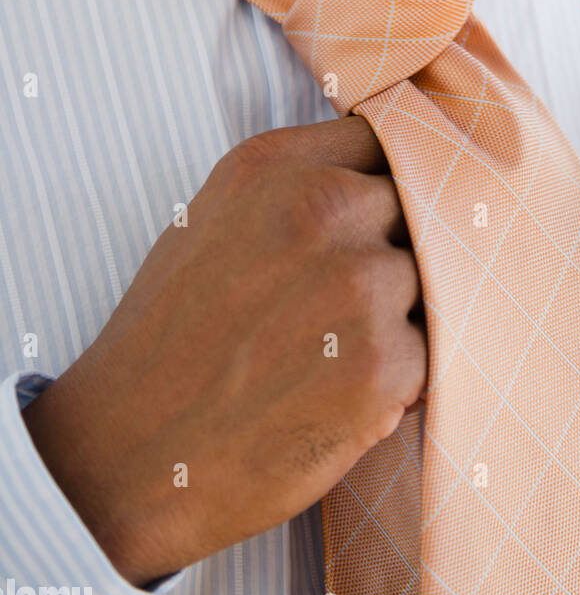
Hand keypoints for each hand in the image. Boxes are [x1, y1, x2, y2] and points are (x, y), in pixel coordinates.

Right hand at [22, 117, 424, 586]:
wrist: (129, 457)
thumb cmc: (173, 338)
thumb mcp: (218, 219)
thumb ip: (303, 182)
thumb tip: (392, 171)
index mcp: (278, 166)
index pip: (391, 138)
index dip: (399, 179)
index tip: (390, 213)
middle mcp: (323, 209)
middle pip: (424, 207)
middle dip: (402, 251)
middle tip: (350, 303)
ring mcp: (358, 284)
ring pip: (436, 281)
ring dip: (404, 318)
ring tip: (334, 353)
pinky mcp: (382, 365)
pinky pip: (431, 354)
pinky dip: (398, 382)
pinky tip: (336, 397)